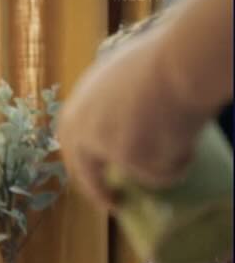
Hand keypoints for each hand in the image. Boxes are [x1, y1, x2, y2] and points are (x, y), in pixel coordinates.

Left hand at [57, 26, 206, 208]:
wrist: (180, 60)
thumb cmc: (161, 59)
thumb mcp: (119, 81)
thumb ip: (109, 107)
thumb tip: (121, 127)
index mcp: (73, 112)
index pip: (74, 153)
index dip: (88, 171)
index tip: (101, 186)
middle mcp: (79, 131)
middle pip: (89, 177)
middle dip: (103, 194)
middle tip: (120, 203)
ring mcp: (102, 146)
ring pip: (140, 172)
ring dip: (164, 161)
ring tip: (185, 130)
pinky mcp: (128, 158)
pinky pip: (163, 173)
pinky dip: (181, 161)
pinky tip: (189, 135)